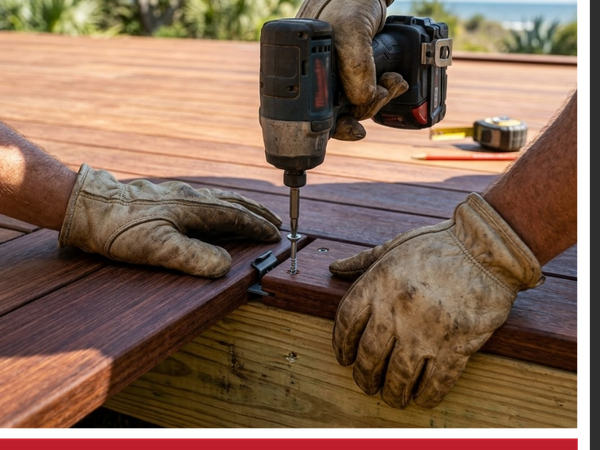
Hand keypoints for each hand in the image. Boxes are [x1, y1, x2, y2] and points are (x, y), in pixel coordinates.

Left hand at [59, 164, 281, 277]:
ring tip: (255, 215)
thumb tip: (226, 266)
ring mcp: (180, 194)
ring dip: (243, 207)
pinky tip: (217, 211)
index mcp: (195, 207)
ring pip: (221, 198)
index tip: (275, 234)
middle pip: (234, 202)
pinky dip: (224, 205)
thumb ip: (194, 257)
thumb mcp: (158, 248)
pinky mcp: (168, 196)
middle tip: (275, 222)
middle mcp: (192, 196)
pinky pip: (207, 199)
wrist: (90, 207)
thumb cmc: (122, 229)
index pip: (236, 216)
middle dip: (257, 213)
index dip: (257, 226)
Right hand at [296, 0, 407, 140]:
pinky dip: (383, 92)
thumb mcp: (352, 29)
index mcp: (302, 72)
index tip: (356, 127)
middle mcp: (316, 77)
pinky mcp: (353, 72)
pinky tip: (394, 81)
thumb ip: (355, 66)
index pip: (314, 116)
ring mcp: (335, 76)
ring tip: (394, 80)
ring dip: (378, 100)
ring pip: (355, 106)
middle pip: (337, 115)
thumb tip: (361, 100)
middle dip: (364, 110)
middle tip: (384, 93)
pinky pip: (365, 94)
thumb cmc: (349, 0)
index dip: (338, 126)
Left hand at [329, 193, 544, 407]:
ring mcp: (426, 331)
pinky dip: (427, 395)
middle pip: (368, 356)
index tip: (344, 357)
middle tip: (367, 383)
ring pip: (398, 376)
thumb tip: (335, 268)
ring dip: (391, 392)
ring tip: (391, 397)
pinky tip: (421, 398)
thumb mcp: (394, 247)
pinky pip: (436, 382)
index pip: (346, 324)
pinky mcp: (456, 345)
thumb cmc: (439, 245)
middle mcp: (396, 311)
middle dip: (364, 376)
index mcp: (378, 285)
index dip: (340, 345)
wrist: (488, 250)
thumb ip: (362, 261)